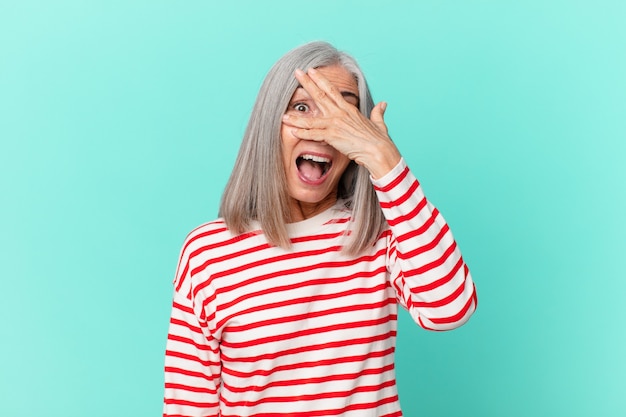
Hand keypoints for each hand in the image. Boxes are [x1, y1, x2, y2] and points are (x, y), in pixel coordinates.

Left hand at [282, 67, 401, 178]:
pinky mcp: (333, 136)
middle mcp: (341, 113)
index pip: (332, 90)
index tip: (311, 71)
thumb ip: (378, 112)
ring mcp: (336, 124)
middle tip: (296, 72)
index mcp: (349, 109)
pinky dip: (303, 133)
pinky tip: (293, 132)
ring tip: (284, 115)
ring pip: (312, 119)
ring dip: (297, 117)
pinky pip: (314, 135)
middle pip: (320, 96)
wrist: (379, 151)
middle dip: (307, 83)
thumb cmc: (380, 140)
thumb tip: (383, 104)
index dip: (321, 80)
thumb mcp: (379, 123)